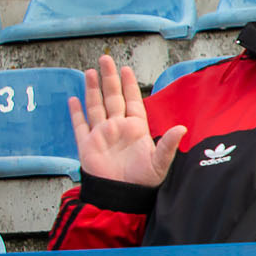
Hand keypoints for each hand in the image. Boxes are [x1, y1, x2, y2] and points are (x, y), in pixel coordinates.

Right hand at [68, 54, 182, 187]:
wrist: (122, 196)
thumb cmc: (143, 181)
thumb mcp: (160, 162)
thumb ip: (169, 145)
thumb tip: (182, 128)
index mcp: (135, 129)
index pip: (132, 101)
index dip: (128, 85)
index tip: (125, 69)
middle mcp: (117, 128)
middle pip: (112, 97)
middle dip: (109, 79)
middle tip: (105, 58)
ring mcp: (101, 135)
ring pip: (95, 106)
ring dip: (92, 90)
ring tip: (90, 72)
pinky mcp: (87, 145)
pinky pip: (79, 126)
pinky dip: (76, 113)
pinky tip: (73, 100)